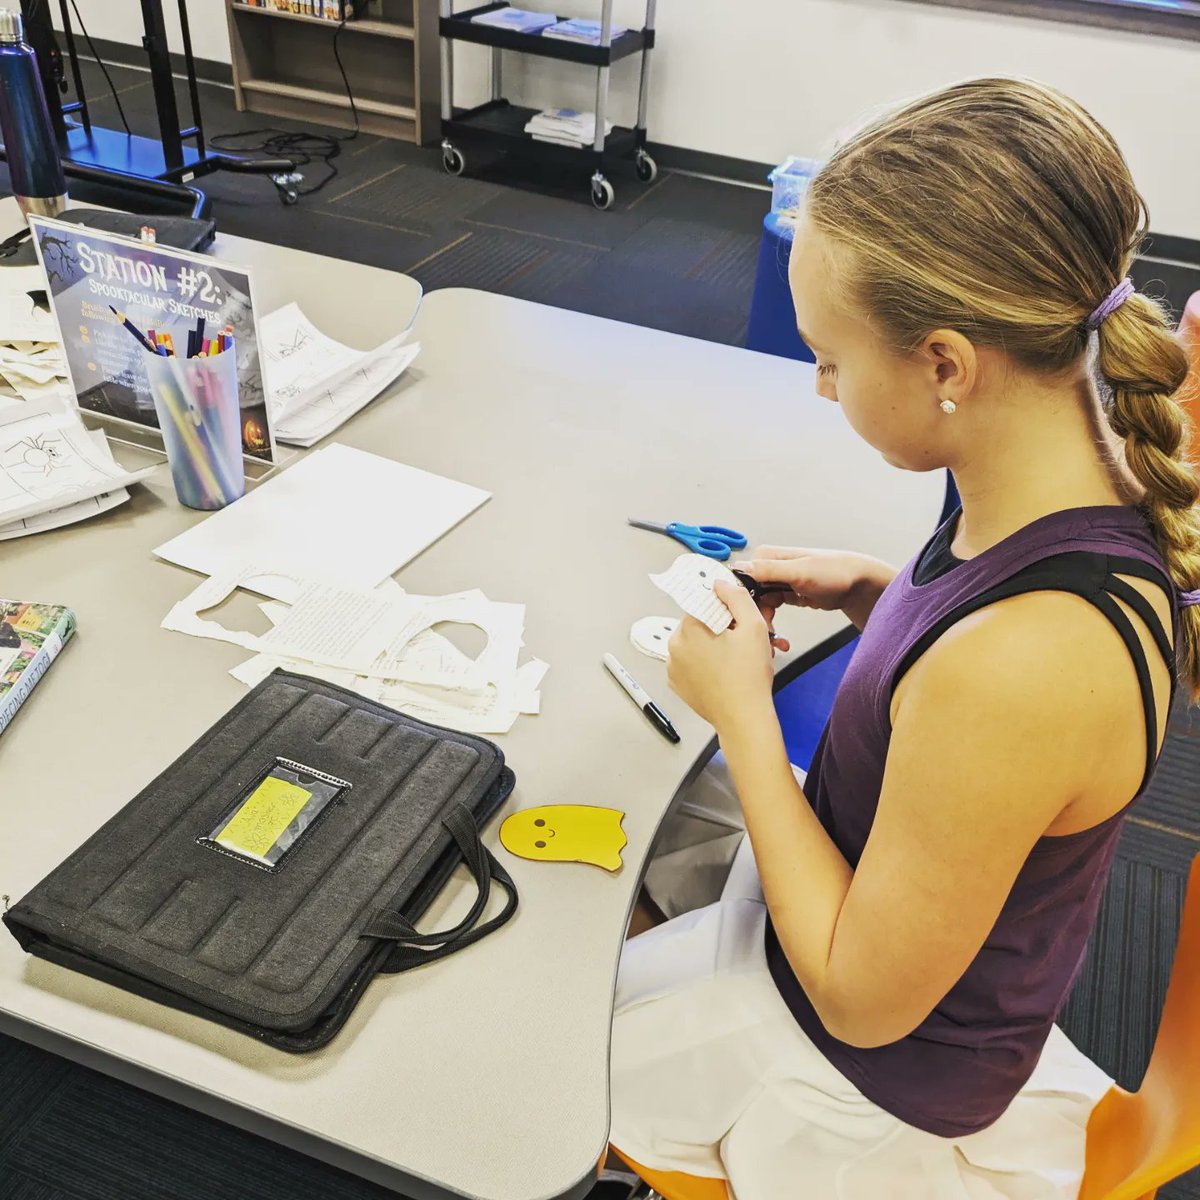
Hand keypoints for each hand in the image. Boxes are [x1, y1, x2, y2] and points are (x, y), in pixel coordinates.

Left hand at [667, 580, 774, 732]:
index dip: (725, 610)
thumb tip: (721, 584)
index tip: (738, 620)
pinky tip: (723, 672)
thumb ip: (736, 597)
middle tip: (742, 642)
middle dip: (720, 628)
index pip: (704, 603)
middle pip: (698, 623)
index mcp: (689, 628)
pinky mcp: (677, 683)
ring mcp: (673, 667)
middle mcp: (674, 646)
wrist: (743, 718)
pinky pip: (689, 663)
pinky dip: (704, 663)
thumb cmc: (749, 677)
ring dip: (712, 645)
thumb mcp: (753, 626)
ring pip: (694, 643)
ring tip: (735, 659)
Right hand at [732, 545, 896, 629]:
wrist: (858, 584)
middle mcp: (768, 568)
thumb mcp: (800, 571)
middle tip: (762, 637)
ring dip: (763, 625)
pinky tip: (778, 639)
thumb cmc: (835, 571)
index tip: (741, 620)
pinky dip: (772, 625)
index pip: (739, 579)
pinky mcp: (785, 595)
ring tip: (773, 642)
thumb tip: (740, 568)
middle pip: (746, 596)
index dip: (737, 601)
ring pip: (758, 606)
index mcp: (766, 557)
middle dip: (752, 617)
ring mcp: (777, 582)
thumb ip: (769, 570)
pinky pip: (771, 612)